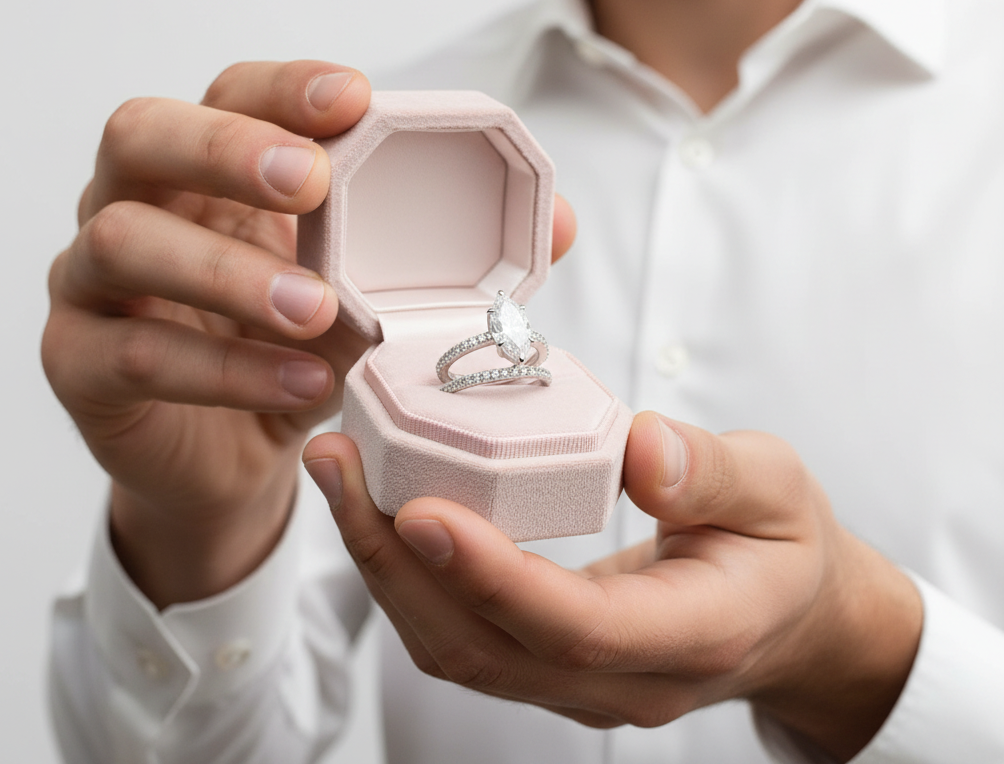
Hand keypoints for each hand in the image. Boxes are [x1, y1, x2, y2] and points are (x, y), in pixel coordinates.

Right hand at [43, 60, 577, 608]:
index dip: (284, 86)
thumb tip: (561, 221)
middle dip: (227, 148)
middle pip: (142, 133)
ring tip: (317, 310)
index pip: (231, 92)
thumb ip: (452, 251)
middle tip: (308, 180)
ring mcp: (97, 281)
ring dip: (228, 273)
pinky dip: (222, 369)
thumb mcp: (376, 291)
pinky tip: (299, 385)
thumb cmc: (302, 345)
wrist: (235, 452)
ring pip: (124, 241)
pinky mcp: (80, 362)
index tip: (352, 98)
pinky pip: (132, 353)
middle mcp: (141, 202)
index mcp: (214, 169)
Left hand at [303, 412, 921, 760]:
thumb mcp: (776, 488)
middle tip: (340, 466)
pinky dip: (408, 574)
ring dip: (385, 567)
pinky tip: (379, 505)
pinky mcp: (545, 660)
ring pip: (457, 649)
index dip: (492, 577)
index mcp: (692, 635)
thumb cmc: (782, 544)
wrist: (791, 613)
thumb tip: (639, 449)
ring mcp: (577, 682)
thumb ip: (712, 473)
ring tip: (340, 475)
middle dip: (396, 562)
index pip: (575, 628)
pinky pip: (461, 631)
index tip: (420, 510)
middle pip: (486, 647)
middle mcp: (621, 679)